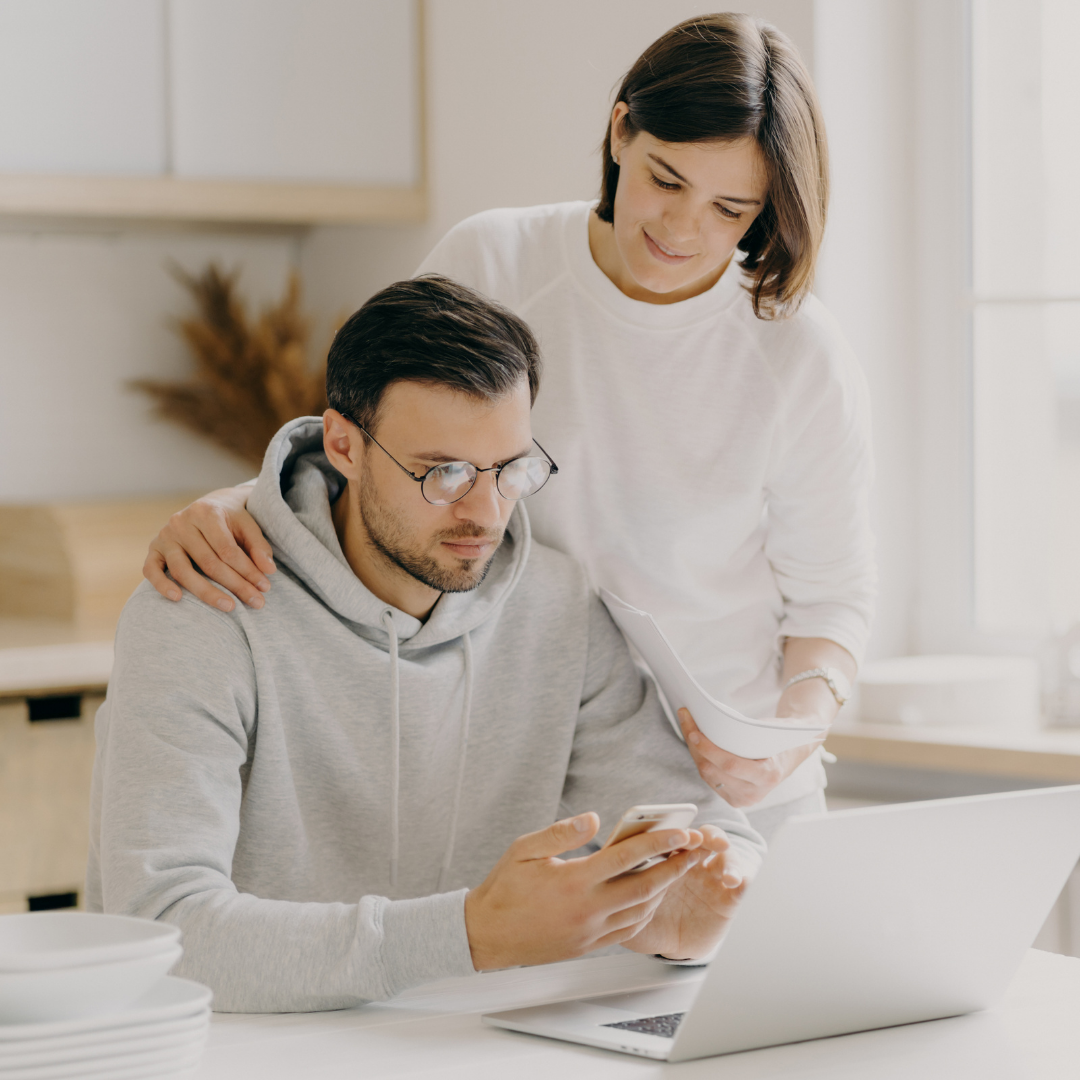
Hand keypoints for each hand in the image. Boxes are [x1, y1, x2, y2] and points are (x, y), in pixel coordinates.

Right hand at [143, 486, 275, 611]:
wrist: (208, 507)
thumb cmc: (231, 520)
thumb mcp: (248, 526)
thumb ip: (259, 546)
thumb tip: (269, 571)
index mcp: (206, 512)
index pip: (228, 549)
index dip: (248, 571)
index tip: (265, 587)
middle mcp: (181, 522)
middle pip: (208, 562)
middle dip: (235, 585)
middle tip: (256, 602)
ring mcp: (165, 536)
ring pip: (182, 570)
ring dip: (206, 592)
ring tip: (229, 607)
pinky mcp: (153, 549)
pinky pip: (151, 569)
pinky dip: (161, 584)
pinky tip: (177, 598)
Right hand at [464, 813, 704, 970]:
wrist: (486, 936)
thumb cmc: (503, 890)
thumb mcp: (524, 850)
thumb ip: (561, 832)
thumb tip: (593, 818)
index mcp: (574, 882)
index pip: (627, 858)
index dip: (658, 842)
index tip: (680, 830)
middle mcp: (588, 909)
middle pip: (645, 887)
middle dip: (676, 866)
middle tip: (696, 849)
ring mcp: (590, 931)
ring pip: (641, 910)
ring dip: (665, 889)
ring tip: (678, 868)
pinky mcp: (588, 945)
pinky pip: (628, 929)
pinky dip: (645, 911)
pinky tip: (650, 896)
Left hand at [621, 825, 756, 959]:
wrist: (669, 944)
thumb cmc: (647, 918)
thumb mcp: (629, 904)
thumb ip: (619, 887)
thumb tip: (597, 872)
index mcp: (667, 857)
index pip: (674, 836)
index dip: (675, 832)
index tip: (675, 833)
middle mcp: (693, 862)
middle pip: (703, 839)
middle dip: (705, 836)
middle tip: (703, 840)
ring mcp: (712, 878)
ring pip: (725, 856)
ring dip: (727, 857)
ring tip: (726, 869)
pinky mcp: (728, 899)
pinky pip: (742, 885)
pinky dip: (742, 880)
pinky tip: (734, 884)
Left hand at [678, 708, 824, 808]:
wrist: (789, 757)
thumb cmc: (778, 739)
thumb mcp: (769, 732)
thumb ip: (746, 732)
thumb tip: (713, 718)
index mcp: (768, 776)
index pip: (731, 765)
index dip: (709, 749)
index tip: (694, 732)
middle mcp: (754, 793)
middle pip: (713, 771)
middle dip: (695, 745)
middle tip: (685, 719)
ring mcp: (742, 799)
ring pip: (707, 775)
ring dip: (694, 751)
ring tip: (687, 726)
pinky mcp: (732, 799)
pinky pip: (709, 779)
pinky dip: (700, 759)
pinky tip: (694, 742)